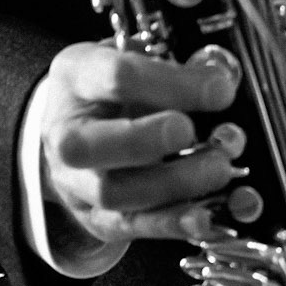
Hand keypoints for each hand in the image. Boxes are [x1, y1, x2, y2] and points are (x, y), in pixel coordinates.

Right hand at [35, 40, 242, 273]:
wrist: (72, 127)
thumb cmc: (109, 89)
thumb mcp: (129, 58)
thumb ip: (169, 70)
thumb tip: (219, 85)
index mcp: (75, 76)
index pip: (117, 77)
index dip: (173, 83)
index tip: (220, 89)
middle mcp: (65, 131)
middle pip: (91, 143)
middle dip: (148, 139)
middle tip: (194, 132)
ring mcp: (75, 181)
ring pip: (113, 192)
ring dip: (172, 183)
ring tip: (217, 169)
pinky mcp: (96, 218)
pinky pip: (131, 227)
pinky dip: (172, 223)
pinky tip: (207, 215)